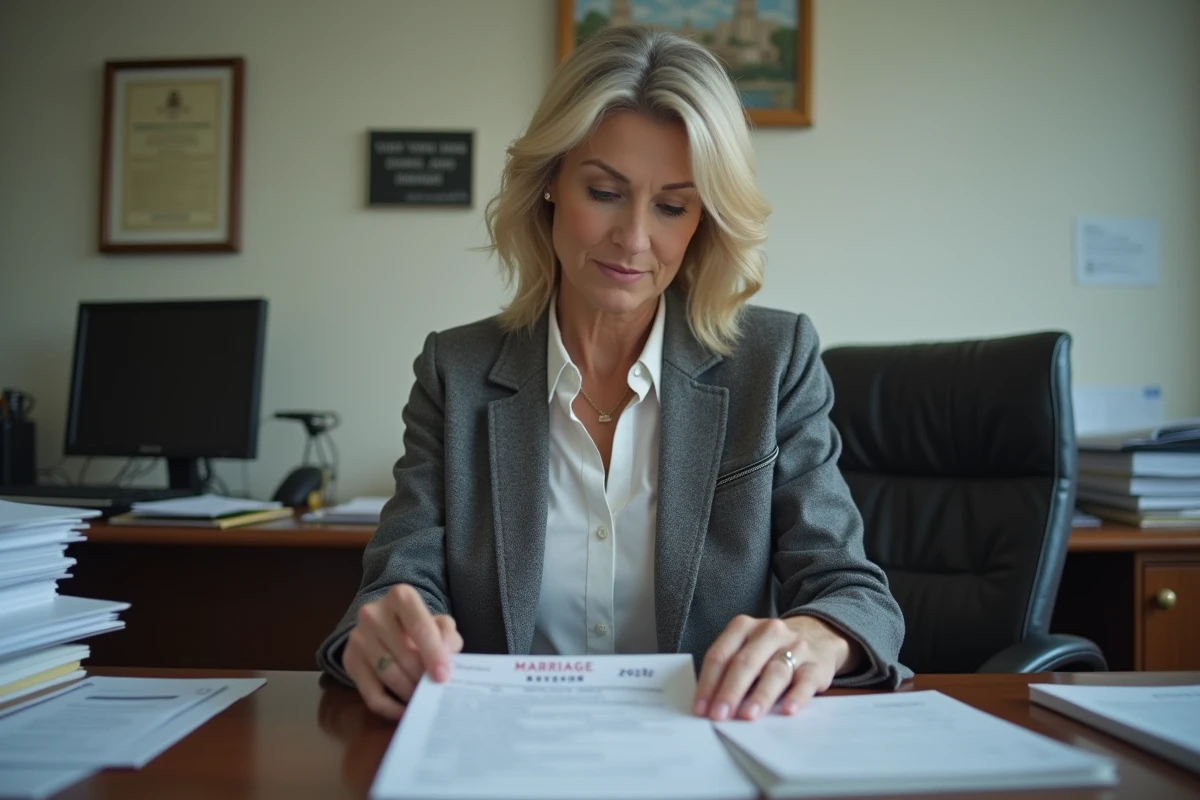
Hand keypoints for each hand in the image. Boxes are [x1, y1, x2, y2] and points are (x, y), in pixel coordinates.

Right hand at [343, 584, 462, 719]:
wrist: (385, 623)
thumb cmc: (418, 625)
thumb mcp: (438, 622)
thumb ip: (447, 634)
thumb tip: (447, 655)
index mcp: (401, 597)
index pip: (420, 627)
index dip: (434, 654)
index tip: (444, 676)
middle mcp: (373, 613)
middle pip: (403, 655)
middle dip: (422, 678)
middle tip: (436, 692)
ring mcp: (358, 637)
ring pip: (387, 674)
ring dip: (409, 692)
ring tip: (423, 700)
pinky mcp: (349, 660)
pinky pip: (370, 693)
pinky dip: (390, 708)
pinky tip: (404, 711)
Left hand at [694, 615, 862, 720]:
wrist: (819, 635)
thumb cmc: (771, 650)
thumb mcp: (748, 648)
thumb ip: (729, 669)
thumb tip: (709, 706)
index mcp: (744, 626)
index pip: (721, 654)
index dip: (708, 682)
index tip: (701, 708)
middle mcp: (769, 632)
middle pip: (746, 662)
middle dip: (730, 691)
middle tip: (720, 715)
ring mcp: (795, 647)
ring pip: (775, 671)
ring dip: (760, 695)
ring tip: (748, 716)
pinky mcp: (817, 665)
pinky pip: (805, 680)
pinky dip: (796, 696)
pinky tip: (787, 710)